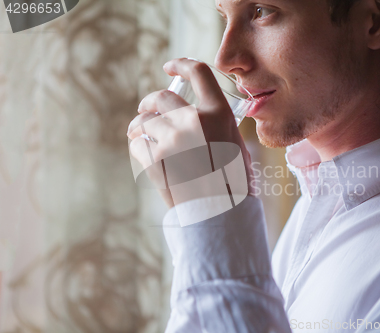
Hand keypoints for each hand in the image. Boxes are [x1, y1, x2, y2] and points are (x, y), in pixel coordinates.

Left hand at [127, 58, 254, 207]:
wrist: (221, 215)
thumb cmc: (233, 183)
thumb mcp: (236, 146)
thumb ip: (218, 126)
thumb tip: (200, 115)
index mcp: (219, 113)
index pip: (199, 72)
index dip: (182, 64)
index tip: (170, 67)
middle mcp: (194, 120)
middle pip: (161, 97)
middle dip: (148, 101)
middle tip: (144, 108)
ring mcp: (173, 139)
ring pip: (143, 121)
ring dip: (138, 125)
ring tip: (137, 132)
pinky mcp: (156, 158)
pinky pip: (137, 144)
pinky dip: (137, 146)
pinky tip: (141, 150)